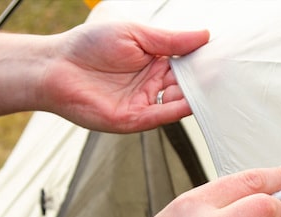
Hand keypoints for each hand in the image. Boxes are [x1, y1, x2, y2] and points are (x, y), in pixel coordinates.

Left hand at [42, 22, 209, 131]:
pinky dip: (179, 110)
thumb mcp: (135, 34)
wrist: (55, 68)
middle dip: (203, 81)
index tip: (222, 57)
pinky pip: (162, 116)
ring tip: (215, 87)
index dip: (202, 61)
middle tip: (225, 74)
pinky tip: (194, 102)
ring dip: (195, 96)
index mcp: (154, 60)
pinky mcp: (134, 119)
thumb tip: (203, 35)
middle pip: (186, 84)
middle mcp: (151, 83)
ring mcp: (144, 102)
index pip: (186, 63)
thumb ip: (170, 39)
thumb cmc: (88, 46)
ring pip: (178, 101)